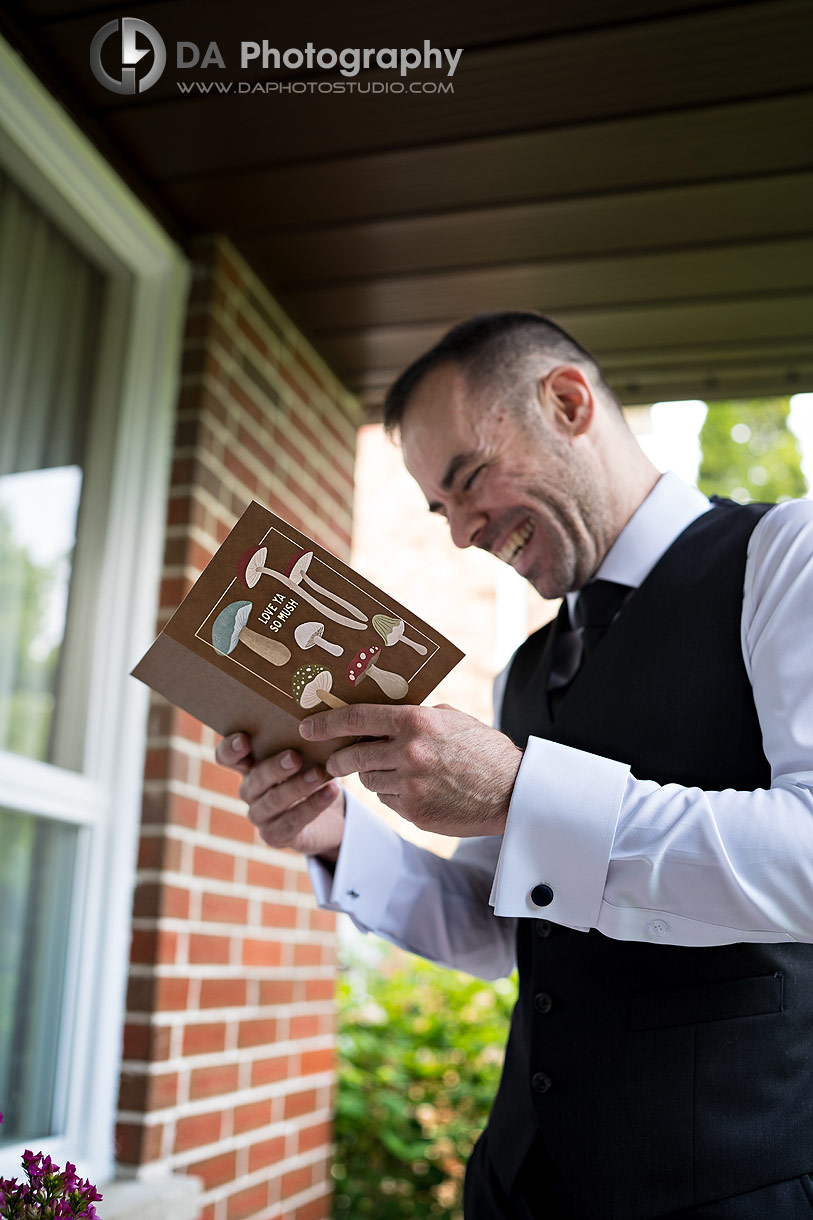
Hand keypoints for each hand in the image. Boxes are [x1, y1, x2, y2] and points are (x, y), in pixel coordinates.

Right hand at [214, 734, 345, 861]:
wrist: (331, 816)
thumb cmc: (313, 773)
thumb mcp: (306, 755)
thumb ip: (299, 741)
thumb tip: (312, 724)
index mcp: (250, 766)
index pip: (226, 756)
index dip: (230, 749)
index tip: (244, 740)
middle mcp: (250, 791)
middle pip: (254, 779)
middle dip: (274, 768)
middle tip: (294, 757)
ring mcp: (260, 816)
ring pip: (273, 801)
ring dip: (297, 786)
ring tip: (319, 773)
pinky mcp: (276, 836)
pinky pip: (292, 821)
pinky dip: (313, 805)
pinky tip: (331, 791)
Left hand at [300, 703, 521, 837]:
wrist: (512, 791)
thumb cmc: (482, 749)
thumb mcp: (448, 719)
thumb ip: (412, 717)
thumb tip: (375, 717)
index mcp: (416, 722)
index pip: (357, 718)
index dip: (326, 723)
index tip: (306, 727)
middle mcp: (409, 752)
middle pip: (352, 756)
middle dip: (336, 760)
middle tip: (333, 761)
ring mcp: (410, 786)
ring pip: (368, 780)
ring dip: (371, 775)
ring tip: (394, 771)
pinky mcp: (415, 812)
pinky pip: (387, 801)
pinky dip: (393, 795)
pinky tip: (415, 789)